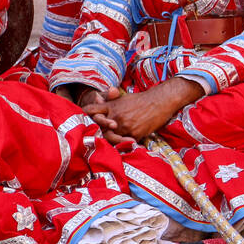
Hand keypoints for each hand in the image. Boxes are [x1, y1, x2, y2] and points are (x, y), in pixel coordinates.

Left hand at [81, 78, 201, 145]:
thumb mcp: (122, 98)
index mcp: (111, 106)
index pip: (90, 110)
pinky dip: (123, 144)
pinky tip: (123, 145)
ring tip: (109, 143)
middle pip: (98, 128)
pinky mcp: (134, 134)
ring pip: (110, 138)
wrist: (160, 101)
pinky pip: (125, 143)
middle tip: (93, 137)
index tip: (83, 121)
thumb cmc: (140, 100)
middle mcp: (115, 116)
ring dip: (109, 140)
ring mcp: (124, 126)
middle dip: (95, 132)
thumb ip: (108, 101)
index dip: (85, 115)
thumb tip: (96, 98)